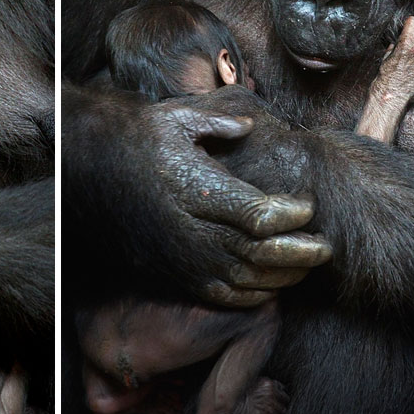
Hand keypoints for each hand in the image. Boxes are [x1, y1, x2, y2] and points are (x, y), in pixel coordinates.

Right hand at [63, 84, 331, 307]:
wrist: (88, 167)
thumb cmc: (135, 138)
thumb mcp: (176, 118)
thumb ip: (220, 123)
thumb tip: (251, 126)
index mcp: (196, 187)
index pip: (259, 214)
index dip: (292, 215)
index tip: (308, 206)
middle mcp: (191, 227)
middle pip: (260, 253)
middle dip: (301, 253)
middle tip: (325, 247)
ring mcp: (182, 254)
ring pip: (246, 280)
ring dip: (283, 277)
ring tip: (306, 265)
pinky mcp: (174, 271)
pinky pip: (222, 295)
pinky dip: (253, 295)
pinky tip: (270, 284)